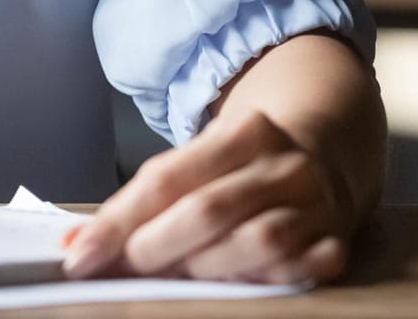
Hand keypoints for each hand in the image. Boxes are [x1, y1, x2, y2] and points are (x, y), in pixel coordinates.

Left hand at [63, 108, 354, 284]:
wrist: (325, 153)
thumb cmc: (242, 164)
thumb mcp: (198, 160)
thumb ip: (145, 198)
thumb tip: (80, 243)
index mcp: (243, 132)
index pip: (166, 179)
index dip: (118, 221)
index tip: (80, 254)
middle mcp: (283, 165)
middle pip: (208, 210)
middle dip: (155, 247)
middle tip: (123, 270)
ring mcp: (317, 204)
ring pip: (256, 243)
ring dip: (204, 269)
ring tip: (174, 279)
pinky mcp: (337, 242)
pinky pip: (297, 271)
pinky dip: (260, 282)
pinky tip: (232, 285)